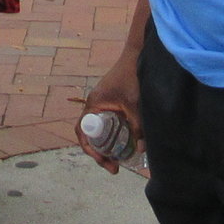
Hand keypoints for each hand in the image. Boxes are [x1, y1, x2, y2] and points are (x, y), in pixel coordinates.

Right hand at [79, 55, 140, 172]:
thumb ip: (137, 128)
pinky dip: (113, 135)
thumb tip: (141, 150)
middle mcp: (95, 105)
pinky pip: (108, 122)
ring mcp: (103, 103)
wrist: (137, 55)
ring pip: (100, 129)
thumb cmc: (132, 77)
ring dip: (106, 145)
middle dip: (100, 153)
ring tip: (120, 159)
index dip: (90, 149)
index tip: (104, 161)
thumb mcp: (135, 105)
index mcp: (93, 104)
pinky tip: (126, 142)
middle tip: (114, 168)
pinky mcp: (112, 101)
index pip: (82, 131)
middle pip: (90, 134)